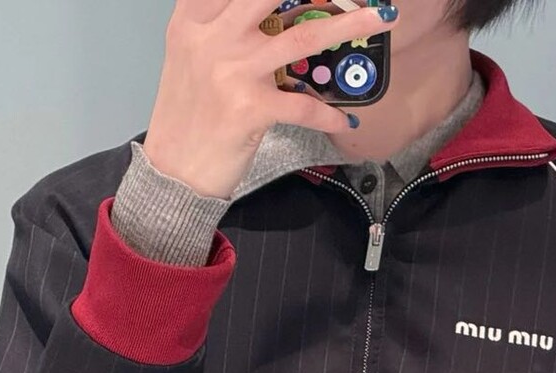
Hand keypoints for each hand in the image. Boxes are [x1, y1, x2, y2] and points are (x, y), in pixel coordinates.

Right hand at [142, 0, 399, 199]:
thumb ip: (218, 25)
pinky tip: (345, 120)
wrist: (174, 172)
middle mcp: (212, 37)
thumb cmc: (187, 116)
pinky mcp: (249, 109)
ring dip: (348, 26)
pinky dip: (329, 114)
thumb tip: (265, 12)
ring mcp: (232, 71)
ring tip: (381, 18)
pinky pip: (302, 105)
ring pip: (301, 37)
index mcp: (194, 19)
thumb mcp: (189, 57)